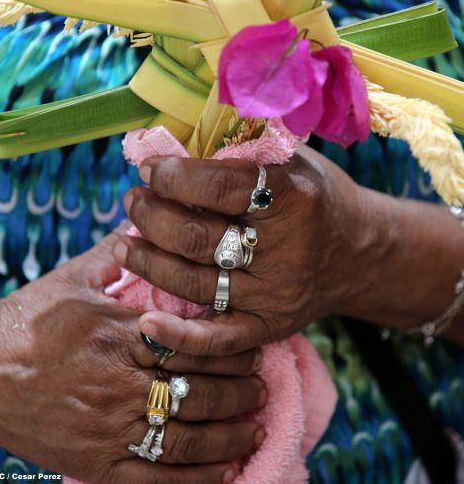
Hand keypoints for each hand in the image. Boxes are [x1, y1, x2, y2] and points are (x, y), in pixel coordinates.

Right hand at [0, 229, 265, 483]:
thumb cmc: (27, 320)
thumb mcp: (71, 279)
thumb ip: (113, 256)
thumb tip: (142, 230)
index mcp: (122, 335)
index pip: (194, 348)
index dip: (230, 352)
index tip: (253, 351)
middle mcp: (122, 383)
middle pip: (199, 393)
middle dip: (240, 393)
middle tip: (262, 389)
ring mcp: (109, 428)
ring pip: (185, 440)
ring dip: (229, 437)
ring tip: (255, 429)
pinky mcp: (95, 463)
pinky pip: (153, 480)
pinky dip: (192, 481)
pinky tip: (222, 473)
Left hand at [114, 147, 378, 354]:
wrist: (357, 251)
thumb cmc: (314, 196)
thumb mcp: (290, 160)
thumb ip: (241, 152)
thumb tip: (174, 146)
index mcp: (293, 196)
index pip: (220, 187)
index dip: (174, 177)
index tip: (149, 169)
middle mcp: (286, 247)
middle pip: (198, 236)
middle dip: (151, 215)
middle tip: (133, 201)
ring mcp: (276, 293)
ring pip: (195, 281)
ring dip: (149, 260)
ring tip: (125, 240)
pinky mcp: (270, 326)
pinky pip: (218, 338)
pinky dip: (178, 335)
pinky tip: (145, 322)